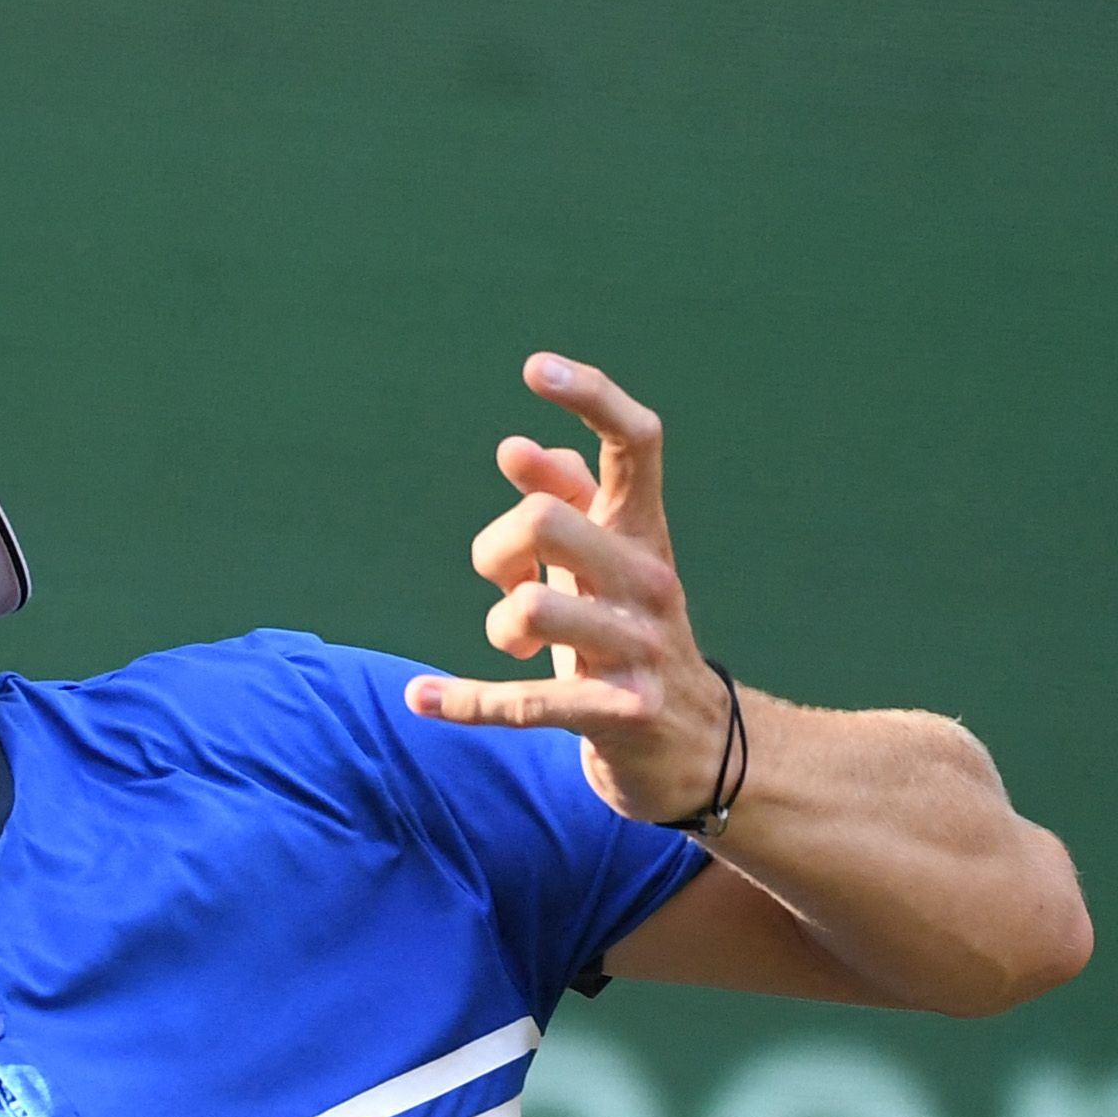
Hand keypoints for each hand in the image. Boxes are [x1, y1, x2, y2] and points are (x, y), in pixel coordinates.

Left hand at [402, 353, 740, 826]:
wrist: (697, 747)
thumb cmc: (631, 637)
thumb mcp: (606, 563)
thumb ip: (567, 502)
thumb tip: (516, 447)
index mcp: (644, 532)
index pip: (637, 442)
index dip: (592, 396)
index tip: (534, 368)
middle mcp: (650, 579)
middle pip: (546, 519)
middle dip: (496, 548)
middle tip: (505, 580)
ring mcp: (639, 648)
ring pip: (530, 608)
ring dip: (499, 626)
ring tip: (514, 644)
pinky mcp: (618, 713)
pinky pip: (524, 702)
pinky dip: (463, 701)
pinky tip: (420, 698)